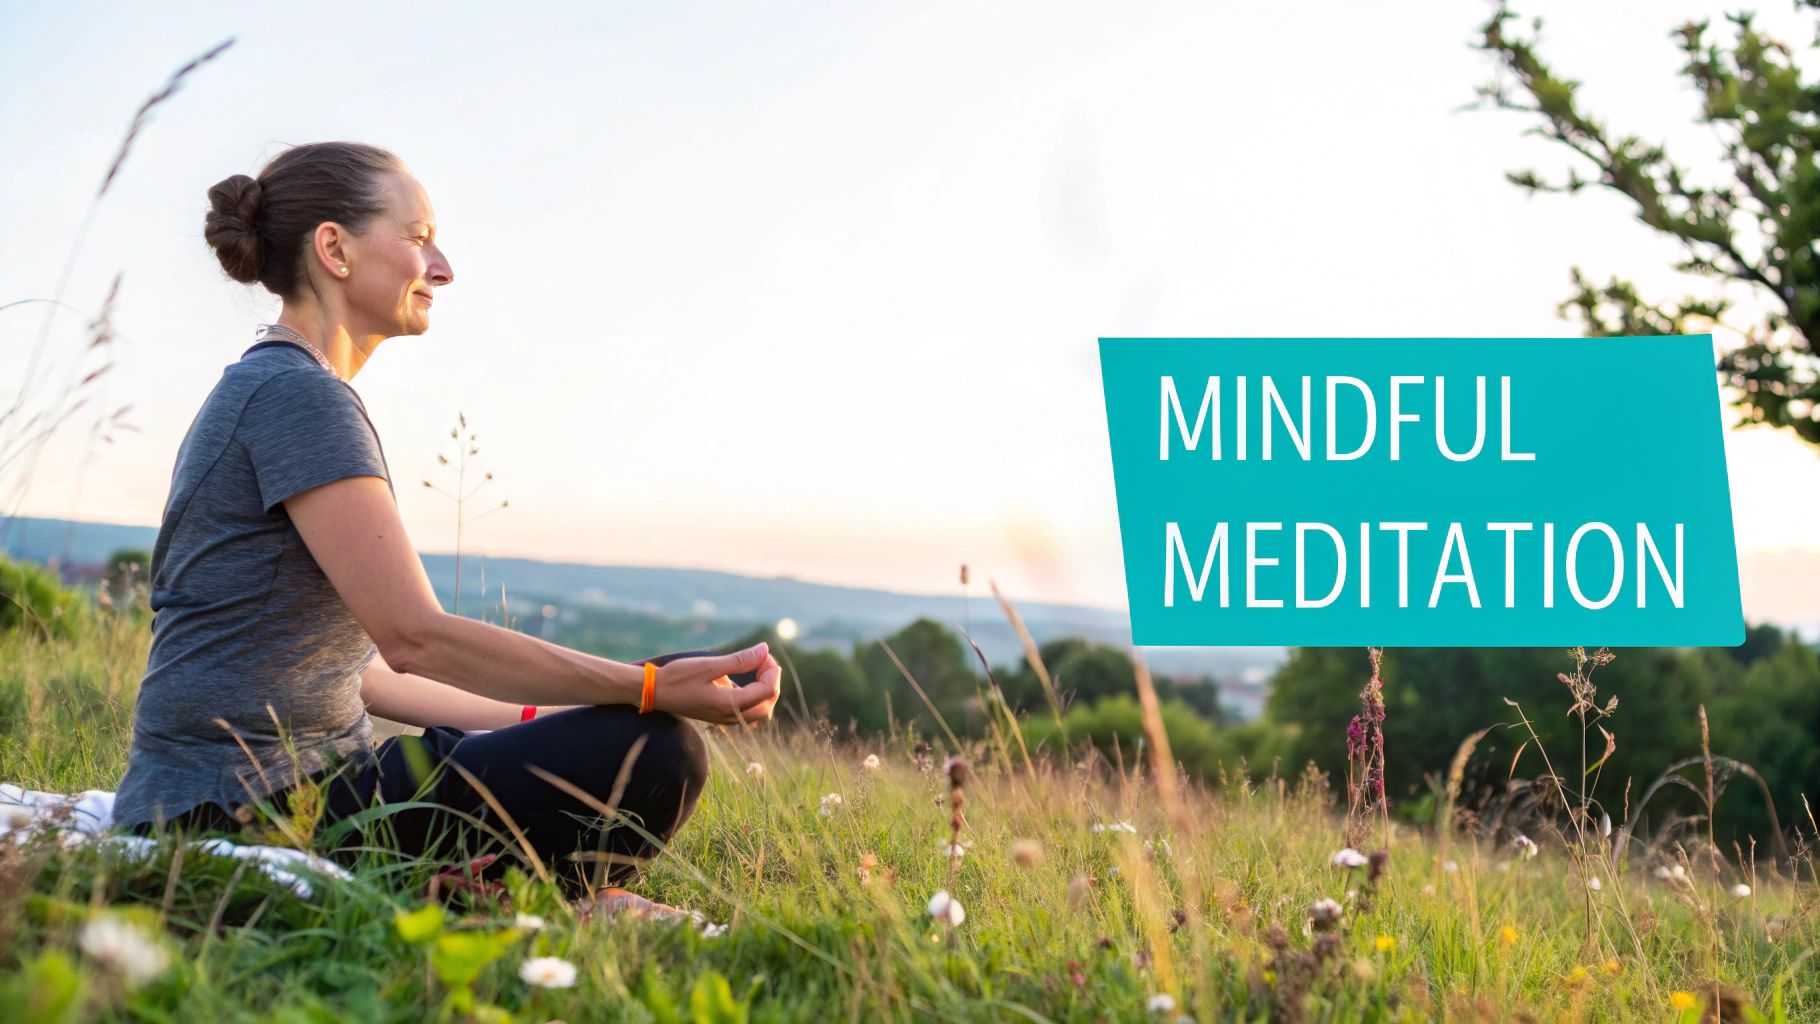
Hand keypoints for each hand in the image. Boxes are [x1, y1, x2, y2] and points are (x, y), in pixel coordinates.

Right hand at [651, 642, 780, 726]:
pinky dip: (753, 694)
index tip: (763, 654)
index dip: (772, 672)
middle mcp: (730, 716)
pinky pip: (746, 710)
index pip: (767, 692)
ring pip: (759, 711)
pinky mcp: (719, 714)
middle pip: (767, 706)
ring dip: (764, 689)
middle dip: (771, 682)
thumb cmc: (679, 677)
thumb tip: (765, 649)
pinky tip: (745, 678)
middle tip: (763, 660)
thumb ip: (739, 660)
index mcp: (729, 705)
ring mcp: (725, 718)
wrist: (654, 692)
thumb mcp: (709, 665)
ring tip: (756, 666)